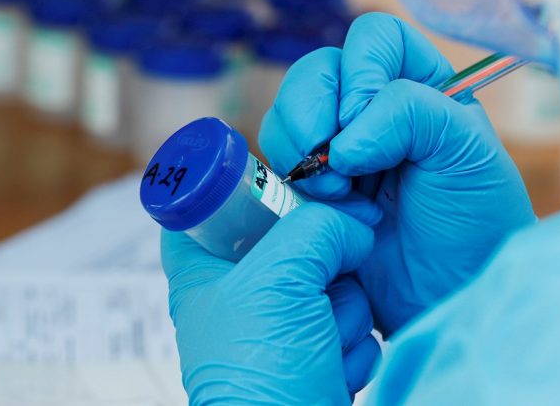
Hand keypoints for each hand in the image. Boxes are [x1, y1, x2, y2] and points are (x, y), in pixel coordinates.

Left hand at [162, 203, 380, 403]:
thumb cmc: (259, 372)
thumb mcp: (278, 281)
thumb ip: (318, 230)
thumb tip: (355, 229)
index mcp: (205, 266)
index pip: (212, 199)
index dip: (249, 187)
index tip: (284, 191)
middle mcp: (242, 289)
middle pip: (295, 235)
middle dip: (323, 264)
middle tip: (320, 285)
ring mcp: (283, 319)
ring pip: (334, 275)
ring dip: (341, 311)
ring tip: (320, 344)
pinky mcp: (317, 344)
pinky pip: (351, 315)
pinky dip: (351, 340)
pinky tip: (332, 365)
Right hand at [259, 12, 535, 336]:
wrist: (449, 291)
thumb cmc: (474, 220)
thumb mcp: (466, 152)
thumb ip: (411, 114)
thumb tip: (344, 139)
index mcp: (421, 83)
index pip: (374, 38)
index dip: (361, 71)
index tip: (361, 121)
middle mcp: (375, 106)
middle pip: (318, 70)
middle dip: (317, 114)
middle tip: (339, 164)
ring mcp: (339, 143)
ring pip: (289, 111)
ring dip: (303, 151)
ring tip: (340, 194)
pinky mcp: (314, 181)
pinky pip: (279, 156)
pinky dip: (296, 180)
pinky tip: (333, 210)